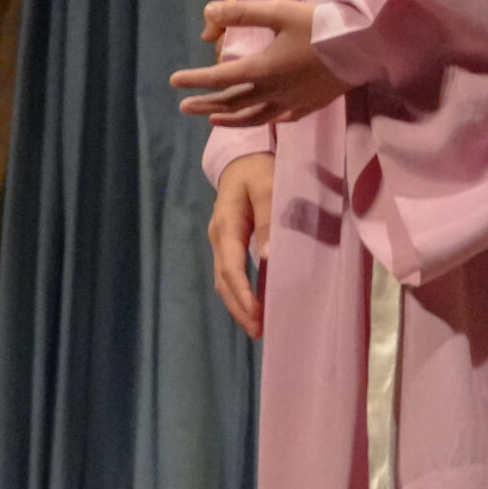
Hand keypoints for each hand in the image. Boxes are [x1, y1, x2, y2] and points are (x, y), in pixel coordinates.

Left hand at [170, 0, 350, 127]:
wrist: (361, 46)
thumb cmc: (318, 25)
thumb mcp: (277, 11)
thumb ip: (240, 13)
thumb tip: (207, 13)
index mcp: (262, 69)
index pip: (220, 78)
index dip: (195, 80)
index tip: (174, 81)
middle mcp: (273, 92)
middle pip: (232, 102)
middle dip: (206, 104)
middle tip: (184, 106)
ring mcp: (292, 102)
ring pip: (253, 116)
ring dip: (230, 118)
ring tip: (213, 121)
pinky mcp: (309, 106)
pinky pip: (279, 119)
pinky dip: (262, 120)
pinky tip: (259, 119)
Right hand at [208, 153, 273, 337]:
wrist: (243, 156)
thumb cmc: (259, 170)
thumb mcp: (268, 188)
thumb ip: (269, 221)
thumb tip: (266, 258)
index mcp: (226, 224)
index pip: (230, 266)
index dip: (242, 293)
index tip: (257, 316)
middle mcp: (218, 236)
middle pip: (223, 279)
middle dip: (238, 307)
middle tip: (258, 332)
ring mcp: (221, 239)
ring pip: (223, 278)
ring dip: (237, 303)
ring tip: (256, 326)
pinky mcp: (228, 241)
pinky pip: (229, 272)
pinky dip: (239, 291)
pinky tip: (253, 304)